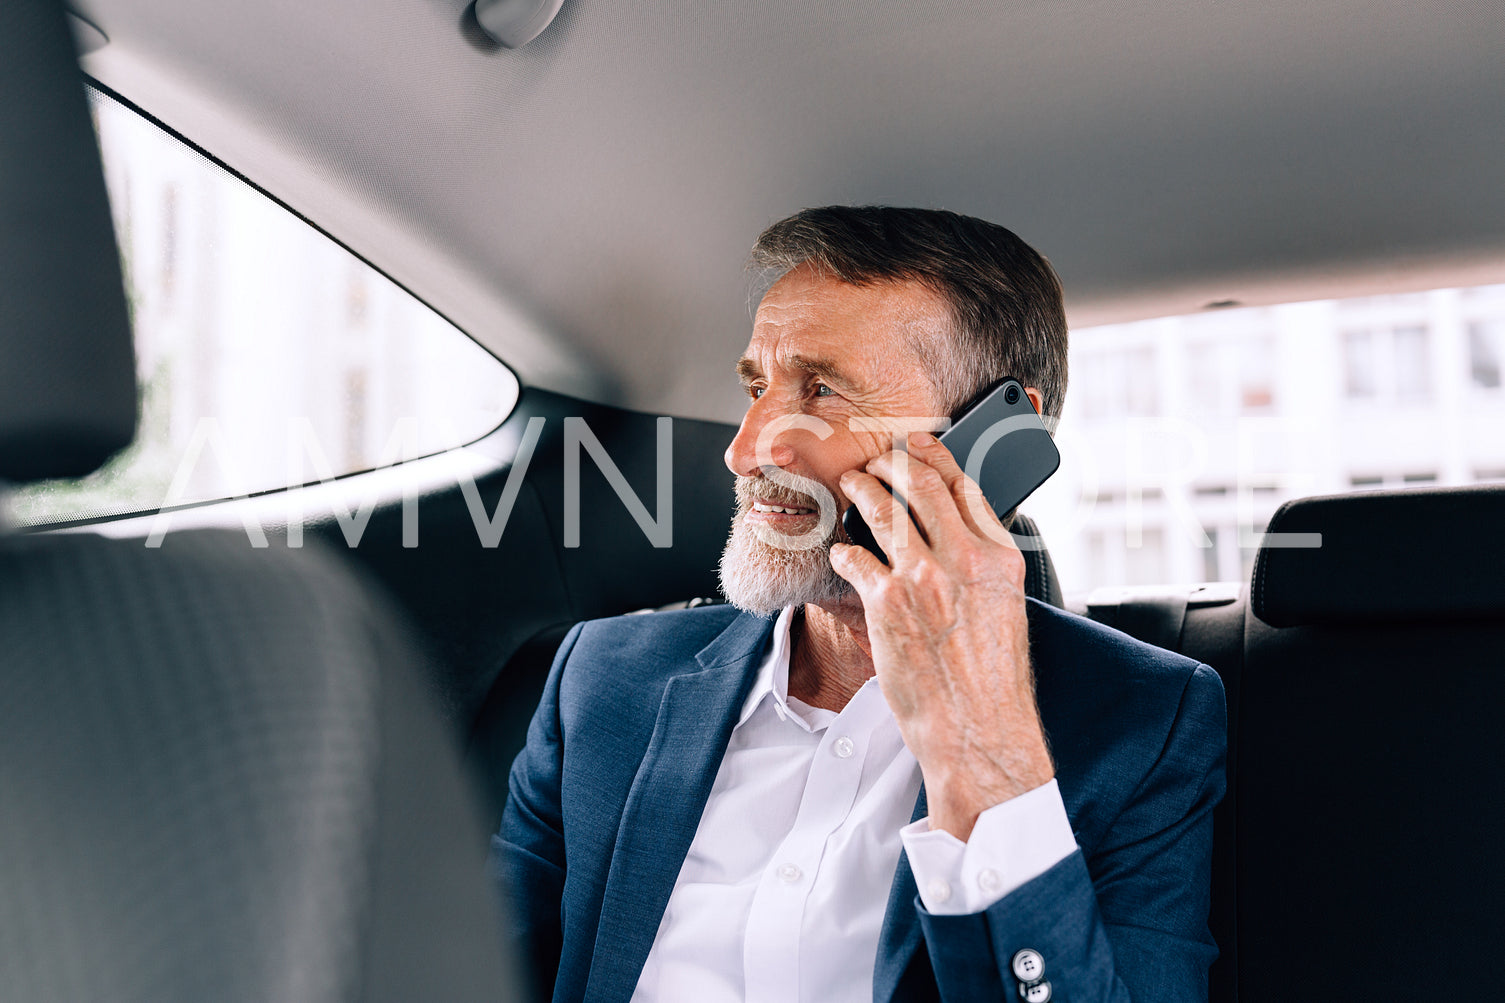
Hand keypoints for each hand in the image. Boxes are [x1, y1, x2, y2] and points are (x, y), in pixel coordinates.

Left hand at [830, 431, 1054, 840]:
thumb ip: (982, 567)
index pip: (964, 486)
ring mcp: (922, 576)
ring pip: (883, 508)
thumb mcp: (1005, 611)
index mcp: (1000, 559)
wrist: (976, 731)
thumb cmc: (992, 682)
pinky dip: (845, 548)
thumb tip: (956, 538)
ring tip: (851, 483)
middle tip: (876, 456)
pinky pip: (854, 556)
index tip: (920, 443)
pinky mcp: (886, 601)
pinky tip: (841, 549)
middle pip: (921, 484)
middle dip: (893, 460)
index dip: (936, 457)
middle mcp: (964, 558)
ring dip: (862, 489)